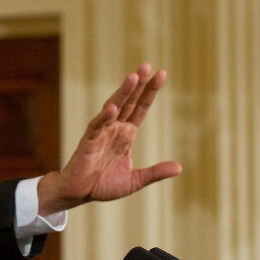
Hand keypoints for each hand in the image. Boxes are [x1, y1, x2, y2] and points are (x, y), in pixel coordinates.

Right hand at [37, 63, 181, 215]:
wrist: (79, 194)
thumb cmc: (103, 185)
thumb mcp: (135, 180)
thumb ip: (155, 172)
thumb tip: (179, 168)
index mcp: (126, 135)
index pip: (140, 109)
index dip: (149, 93)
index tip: (161, 75)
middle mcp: (114, 129)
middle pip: (129, 102)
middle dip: (138, 84)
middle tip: (146, 65)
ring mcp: (101, 133)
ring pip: (113, 108)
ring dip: (122, 93)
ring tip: (133, 77)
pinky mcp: (88, 142)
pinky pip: (97, 126)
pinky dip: (104, 117)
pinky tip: (113, 108)